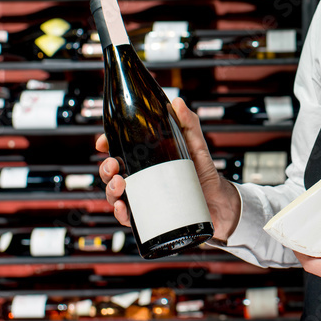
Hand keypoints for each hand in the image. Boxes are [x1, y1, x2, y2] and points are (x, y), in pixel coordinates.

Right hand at [95, 96, 241, 241]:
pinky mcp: (148, 217)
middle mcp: (140, 178)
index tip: (103, 142)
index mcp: (146, 159)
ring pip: (114, 194)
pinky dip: (121, 214)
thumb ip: (188, 123)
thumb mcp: (195, 144)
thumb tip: (177, 102)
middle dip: (106, 169)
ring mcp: (142, 197)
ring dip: (110, 190)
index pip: (119, 150)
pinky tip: (123, 208)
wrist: (218, 202)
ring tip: (120, 184)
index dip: (107, 144)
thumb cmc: (203, 172)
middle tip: (113, 165)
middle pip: (112, 173)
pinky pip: (128, 217)